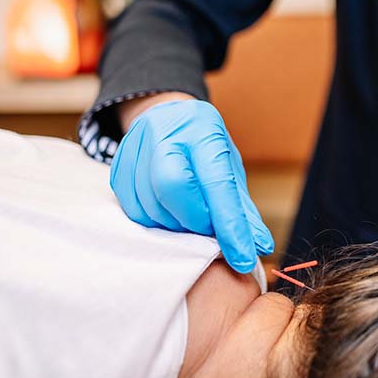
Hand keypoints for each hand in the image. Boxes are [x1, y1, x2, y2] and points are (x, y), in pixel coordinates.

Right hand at [110, 98, 273, 272]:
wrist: (167, 117)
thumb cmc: (204, 147)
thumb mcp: (229, 168)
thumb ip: (242, 208)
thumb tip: (259, 246)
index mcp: (203, 131)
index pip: (217, 183)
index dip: (231, 226)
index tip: (243, 260)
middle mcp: (165, 132)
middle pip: (172, 187)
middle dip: (194, 219)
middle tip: (206, 226)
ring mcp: (135, 146)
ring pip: (150, 204)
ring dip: (174, 224)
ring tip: (188, 217)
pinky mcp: (117, 165)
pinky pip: (133, 209)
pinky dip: (154, 221)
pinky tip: (167, 211)